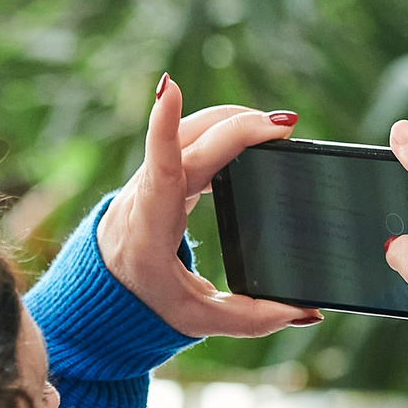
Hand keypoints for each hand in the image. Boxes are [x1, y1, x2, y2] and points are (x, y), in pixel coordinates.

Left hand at [95, 76, 320, 338]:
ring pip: (191, 130)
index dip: (163, 125)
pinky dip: (224, 131)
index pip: (159, 168)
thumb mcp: (198, 320)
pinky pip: (190, 138)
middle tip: (287, 126)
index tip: (169, 86)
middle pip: (193, 142)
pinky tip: (253, 136)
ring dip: (234, 121)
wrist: (99, 295)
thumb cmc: (145, 306)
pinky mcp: (160, 175)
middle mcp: (146, 195)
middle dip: (240, 126)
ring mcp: (150, 180)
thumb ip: (253, 318)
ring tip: (278, 128)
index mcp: (150, 230)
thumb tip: (307, 311)